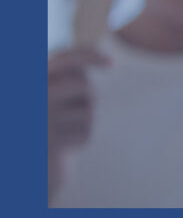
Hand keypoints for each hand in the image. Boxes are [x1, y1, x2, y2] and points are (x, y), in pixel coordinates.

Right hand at [48, 46, 109, 200]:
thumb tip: (108, 61)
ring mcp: (41, 120)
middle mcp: (34, 97)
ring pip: (88, 112)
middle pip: (84, 86)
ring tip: (64, 127)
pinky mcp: (51, 143)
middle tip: (72, 108)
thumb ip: (73, 72)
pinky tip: (65, 143)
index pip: (63, 59)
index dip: (88, 56)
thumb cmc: (50, 117)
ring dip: (85, 119)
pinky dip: (81, 137)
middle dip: (88, 96)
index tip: (112, 63)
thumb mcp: (56, 90)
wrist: (34, 161)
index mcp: (34, 79)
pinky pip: (86, 133)